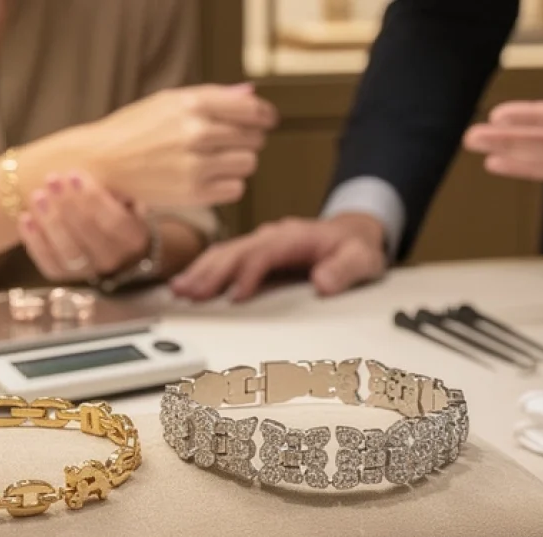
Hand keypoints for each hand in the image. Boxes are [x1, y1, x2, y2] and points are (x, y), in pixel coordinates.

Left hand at [17, 171, 150, 282]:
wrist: (112, 239)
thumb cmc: (118, 207)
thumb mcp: (126, 195)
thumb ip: (116, 187)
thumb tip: (96, 171)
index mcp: (134, 239)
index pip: (114, 222)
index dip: (93, 198)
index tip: (75, 175)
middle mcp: (114, 259)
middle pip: (88, 236)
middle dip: (67, 205)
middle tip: (52, 180)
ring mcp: (89, 271)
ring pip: (69, 252)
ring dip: (50, 223)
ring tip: (37, 196)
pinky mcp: (66, 276)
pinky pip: (49, 263)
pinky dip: (35, 242)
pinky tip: (26, 219)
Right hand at [82, 83, 276, 206]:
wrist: (102, 162)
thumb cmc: (135, 130)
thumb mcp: (169, 102)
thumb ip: (212, 97)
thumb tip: (250, 95)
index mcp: (192, 103)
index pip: (250, 108)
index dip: (264, 116)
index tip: (266, 121)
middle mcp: (196, 132)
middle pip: (253, 138)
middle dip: (247, 140)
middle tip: (228, 143)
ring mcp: (195, 164)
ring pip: (248, 164)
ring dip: (238, 163)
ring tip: (214, 161)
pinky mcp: (194, 193)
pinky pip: (236, 189)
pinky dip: (228, 185)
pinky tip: (208, 178)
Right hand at [170, 213, 386, 301]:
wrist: (354, 234)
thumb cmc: (355, 247)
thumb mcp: (362, 258)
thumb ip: (344, 270)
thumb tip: (322, 283)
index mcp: (295, 236)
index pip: (265, 252)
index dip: (249, 273)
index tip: (236, 296)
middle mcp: (274, 236)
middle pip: (237, 251)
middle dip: (212, 272)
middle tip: (190, 293)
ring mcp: (263, 242)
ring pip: (226, 252)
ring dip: (202, 271)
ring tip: (180, 289)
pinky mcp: (256, 252)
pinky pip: (226, 257)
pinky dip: (205, 270)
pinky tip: (189, 283)